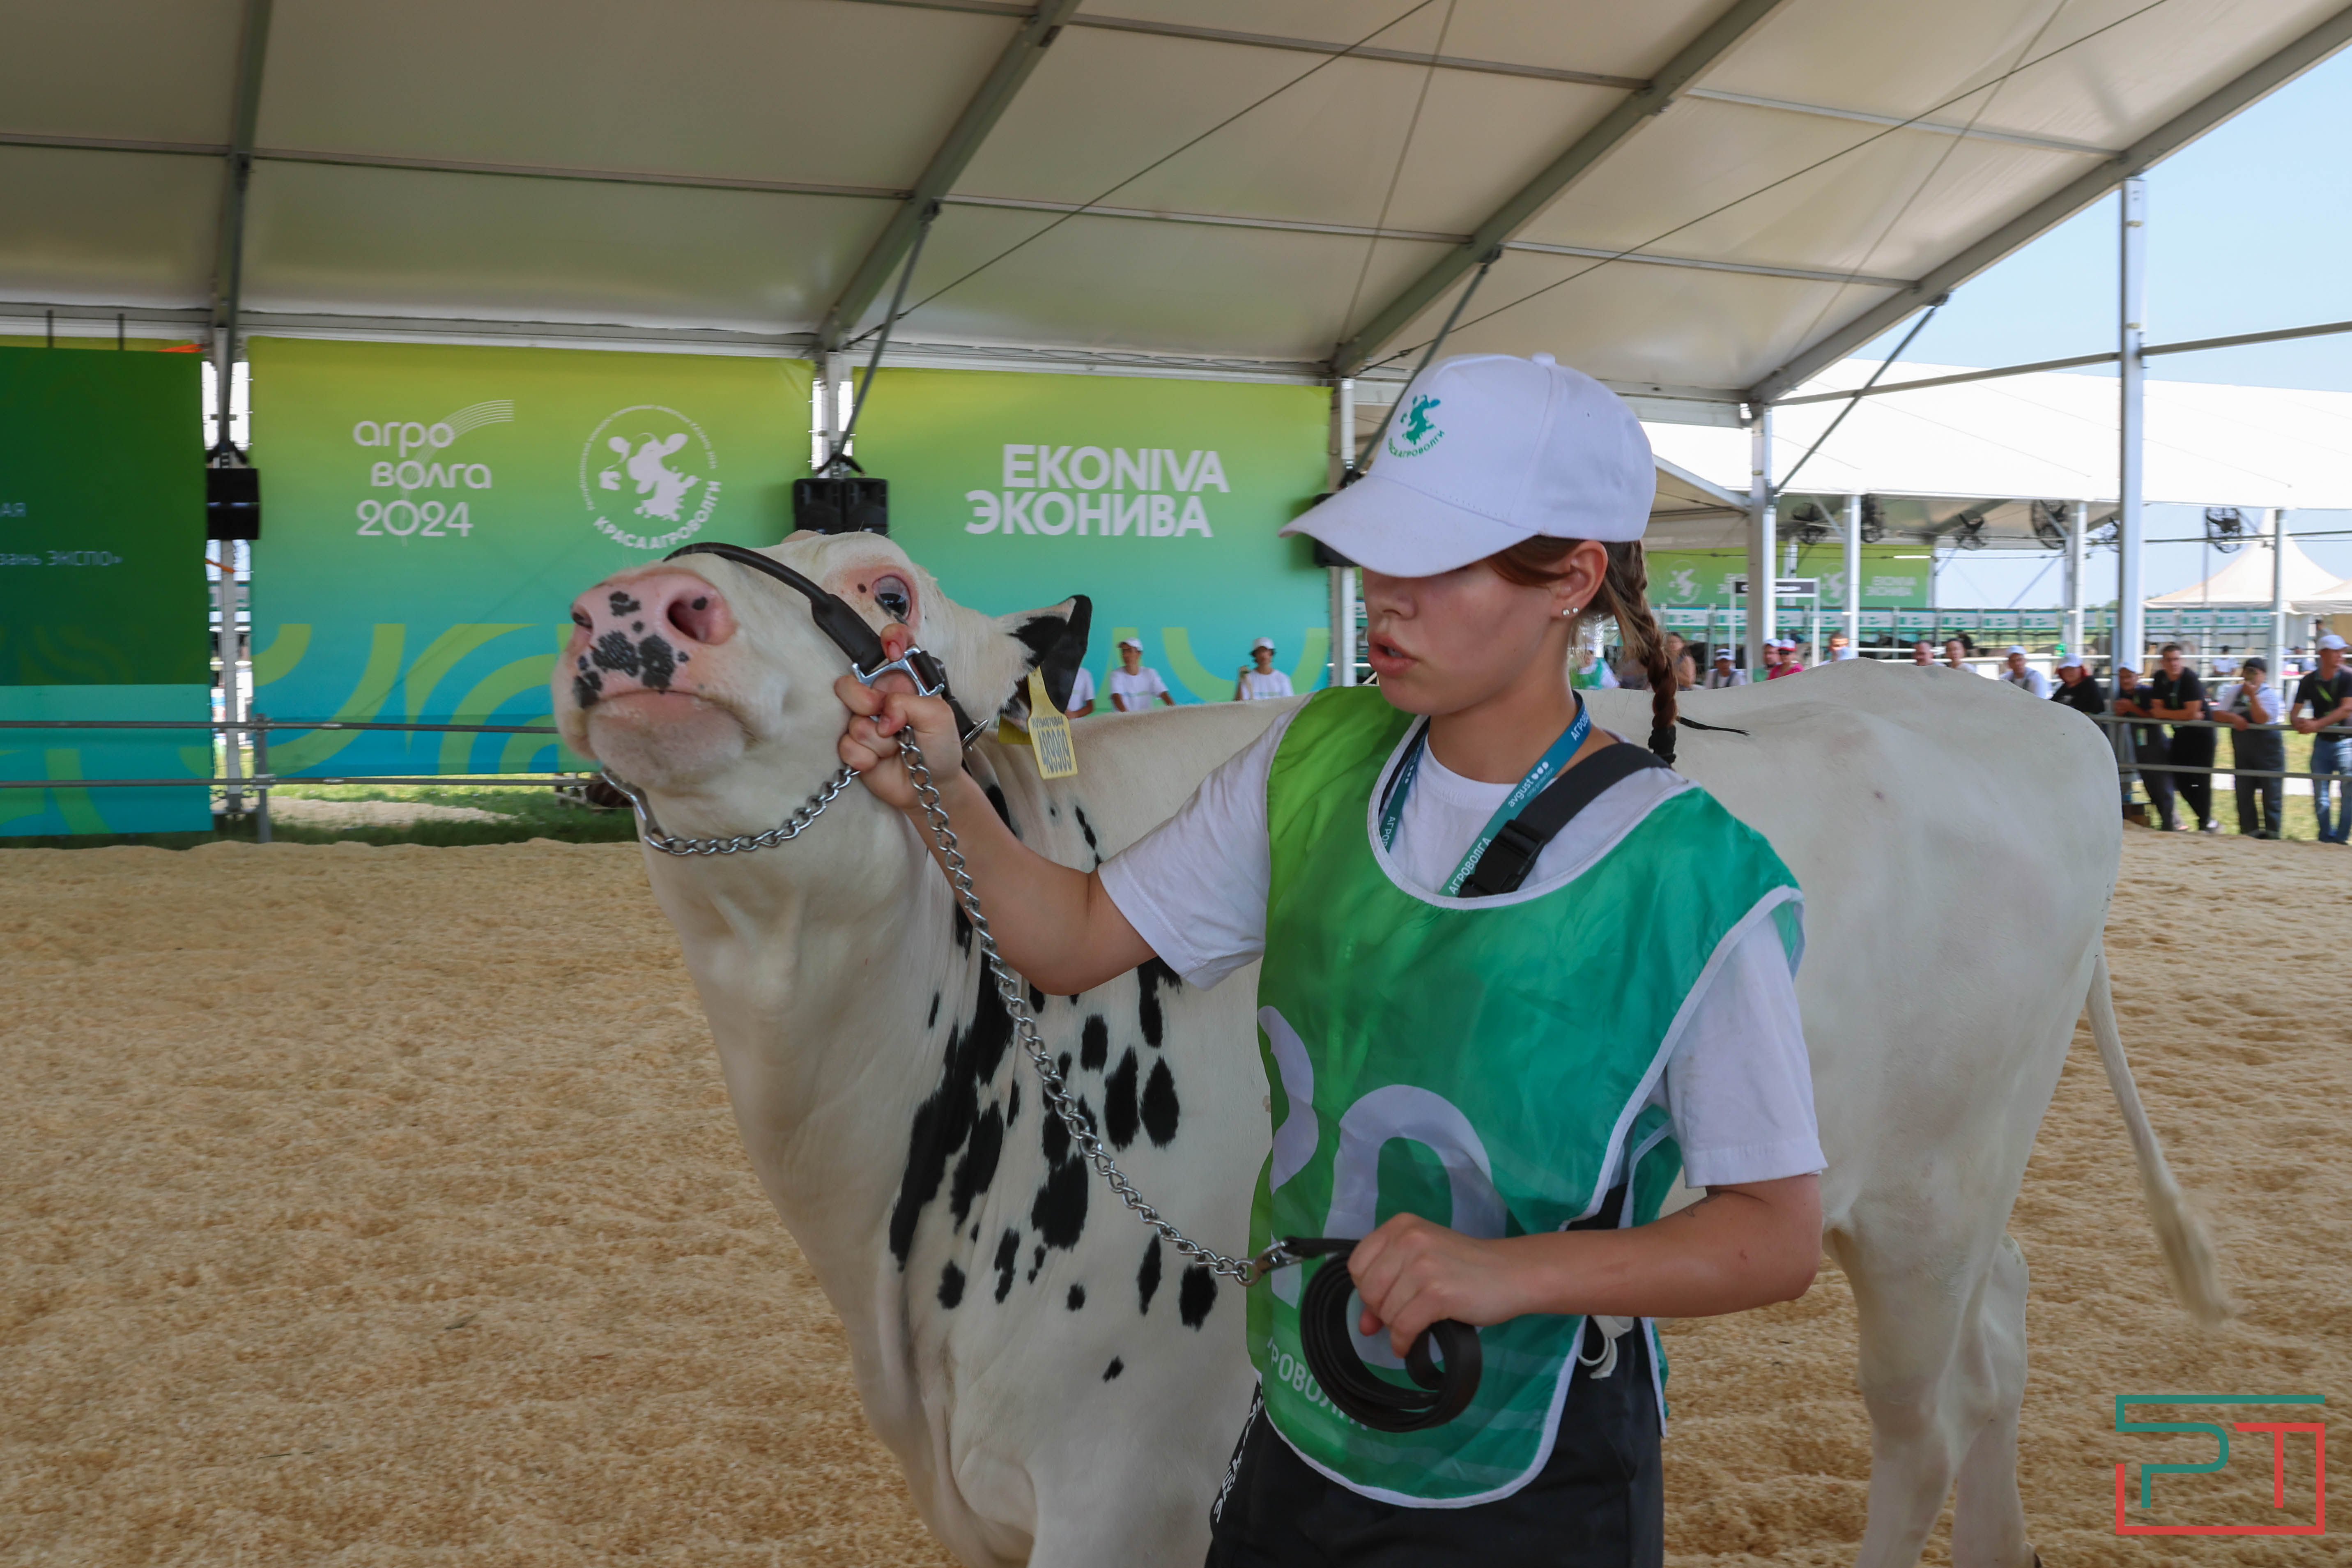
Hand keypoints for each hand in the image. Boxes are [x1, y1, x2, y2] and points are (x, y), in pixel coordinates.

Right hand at [834, 627, 962, 813]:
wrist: (929, 787)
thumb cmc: (939, 748)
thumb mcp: (939, 718)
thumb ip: (910, 703)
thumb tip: (882, 713)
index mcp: (903, 682)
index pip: (892, 645)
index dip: (889, 640)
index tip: (892, 651)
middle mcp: (879, 697)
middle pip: (849, 684)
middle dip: (866, 703)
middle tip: (890, 723)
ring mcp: (863, 721)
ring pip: (852, 722)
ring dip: (878, 742)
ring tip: (896, 749)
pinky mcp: (852, 747)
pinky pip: (846, 746)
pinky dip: (866, 758)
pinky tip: (879, 763)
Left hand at [1347, 1214, 1535, 1357]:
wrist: (1513, 1273)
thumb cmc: (1466, 1269)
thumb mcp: (1422, 1266)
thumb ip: (1388, 1288)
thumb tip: (1363, 1326)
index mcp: (1400, 1225)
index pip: (1357, 1264)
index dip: (1368, 1288)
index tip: (1387, 1298)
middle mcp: (1408, 1239)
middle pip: (1368, 1289)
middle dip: (1381, 1310)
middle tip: (1404, 1314)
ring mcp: (1422, 1265)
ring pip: (1385, 1311)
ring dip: (1396, 1327)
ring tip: (1416, 1325)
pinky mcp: (1437, 1292)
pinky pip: (1403, 1327)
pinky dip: (1404, 1342)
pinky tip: (1410, 1344)